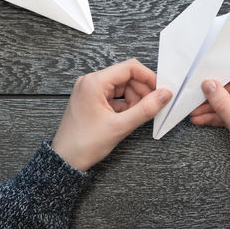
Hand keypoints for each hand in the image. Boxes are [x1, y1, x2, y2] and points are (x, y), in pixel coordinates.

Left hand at [52, 59, 171, 171]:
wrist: (65, 160)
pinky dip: (126, 105)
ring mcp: (91, 91)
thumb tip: (163, 95)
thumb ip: (145, 109)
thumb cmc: (84, 143)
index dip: (148, 77)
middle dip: (142, 91)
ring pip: (122, 87)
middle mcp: (91, 82)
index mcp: (94, 82)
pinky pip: (115, 97)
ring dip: (135, 99)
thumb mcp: (120, 126)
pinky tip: (129, 117)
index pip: (129, 68)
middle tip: (153, 105)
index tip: (160, 90)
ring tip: (139, 115)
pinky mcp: (92, 101)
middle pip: (127, 77)